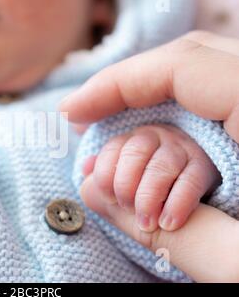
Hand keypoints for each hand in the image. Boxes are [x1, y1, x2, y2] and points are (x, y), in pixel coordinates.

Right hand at [60, 31, 238, 281]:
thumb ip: (165, 233)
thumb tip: (93, 192)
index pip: (185, 65)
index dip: (117, 83)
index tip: (73, 112)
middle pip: (193, 63)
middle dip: (129, 87)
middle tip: (87, 116)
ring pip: (208, 83)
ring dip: (153, 105)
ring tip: (114, 129)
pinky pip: (225, 105)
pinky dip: (182, 120)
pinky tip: (158, 140)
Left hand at [81, 125, 219, 231]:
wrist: (185, 212)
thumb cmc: (144, 193)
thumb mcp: (118, 185)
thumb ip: (98, 178)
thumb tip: (86, 168)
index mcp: (130, 139)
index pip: (111, 150)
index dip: (105, 177)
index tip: (109, 199)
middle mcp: (155, 137)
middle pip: (135, 154)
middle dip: (125, 187)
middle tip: (127, 210)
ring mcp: (181, 149)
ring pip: (161, 167)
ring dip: (148, 199)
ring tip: (146, 223)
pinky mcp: (204, 167)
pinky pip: (190, 181)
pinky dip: (176, 205)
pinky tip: (168, 223)